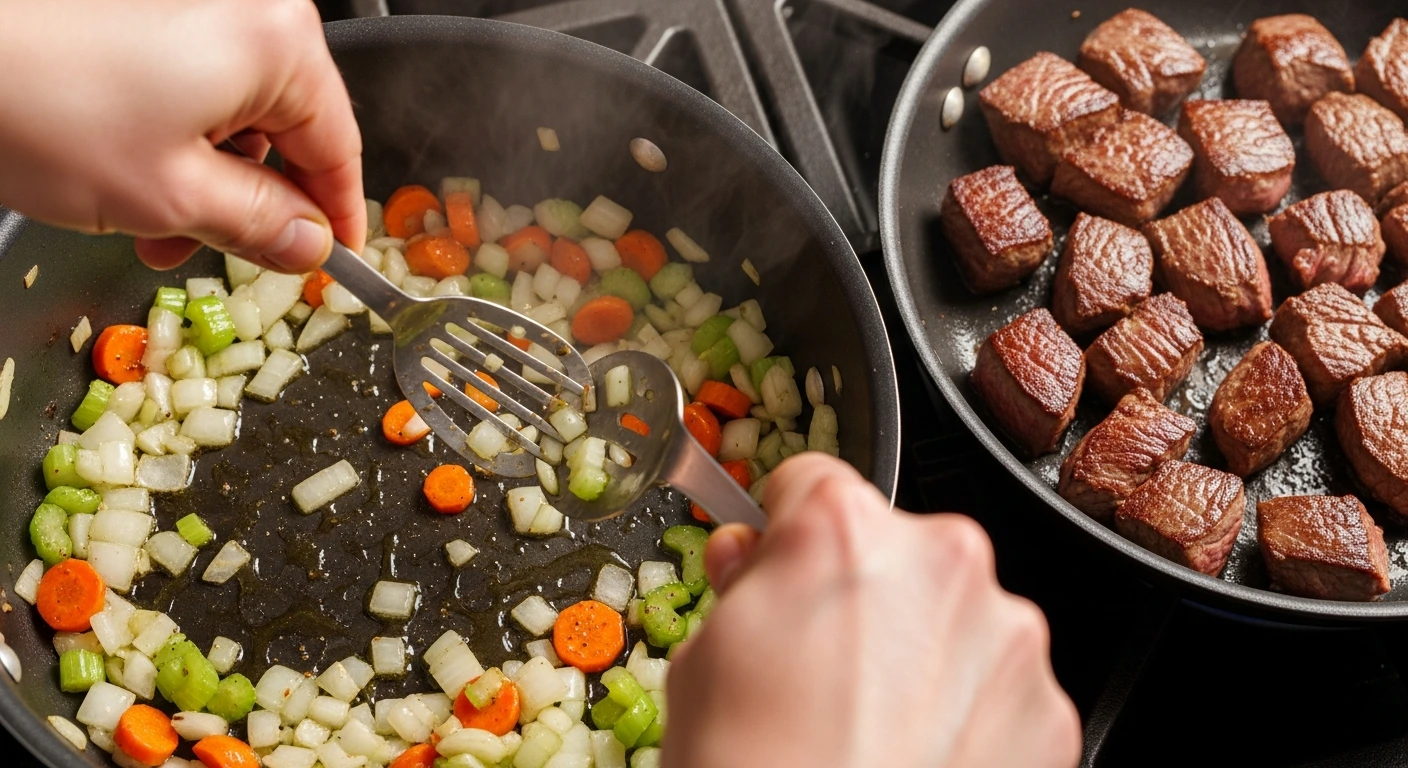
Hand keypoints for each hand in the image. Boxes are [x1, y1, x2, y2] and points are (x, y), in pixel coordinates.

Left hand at [0, 0, 363, 272]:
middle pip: (285, 130)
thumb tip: (308, 246)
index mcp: (276, 43)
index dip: (334, 221)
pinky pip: (188, 82)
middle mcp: (244, 9)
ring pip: (232, 112)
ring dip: (203, 178)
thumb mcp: (173, 197)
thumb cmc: (42, 106)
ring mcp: (193, 6)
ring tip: (149, 221)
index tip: (330, 267)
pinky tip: (130, 175)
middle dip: (251, 203)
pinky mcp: (146, 11)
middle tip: (211, 255)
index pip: (339, 149)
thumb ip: (261, 228)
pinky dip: (171, 136)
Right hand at [664, 453, 1080, 767]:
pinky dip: (967, 712)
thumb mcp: (702, 657)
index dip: (784, 530)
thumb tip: (755, 561)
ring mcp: (1006, 636)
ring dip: (921, 649)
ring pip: (954, 614)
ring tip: (873, 723)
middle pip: (895, 547)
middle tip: (823, 667)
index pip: (811, 480)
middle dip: (863, 591)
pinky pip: (997, 683)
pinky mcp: (1047, 708)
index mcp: (844, 528)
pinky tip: (918, 754)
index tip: (779, 562)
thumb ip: (743, 583)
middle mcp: (942, 560)